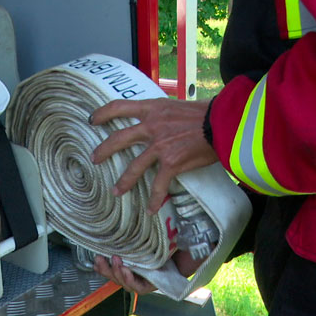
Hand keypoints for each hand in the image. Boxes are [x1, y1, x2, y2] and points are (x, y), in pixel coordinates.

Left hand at [90, 98, 217, 213]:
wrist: (223, 123)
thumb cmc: (206, 113)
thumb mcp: (177, 106)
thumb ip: (163, 114)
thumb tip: (160, 120)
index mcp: (153, 109)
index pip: (119, 107)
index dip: (102, 113)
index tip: (92, 120)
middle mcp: (152, 126)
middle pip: (119, 139)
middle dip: (103, 151)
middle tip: (94, 159)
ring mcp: (160, 146)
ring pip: (134, 167)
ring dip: (123, 182)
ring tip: (116, 191)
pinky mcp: (171, 163)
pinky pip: (158, 185)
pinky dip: (154, 200)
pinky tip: (151, 210)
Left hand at [93, 250, 209, 294]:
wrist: (187, 239)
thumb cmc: (191, 247)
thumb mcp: (196, 252)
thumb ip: (199, 255)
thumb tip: (207, 251)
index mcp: (159, 279)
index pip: (142, 287)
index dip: (132, 280)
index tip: (126, 268)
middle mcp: (146, 277)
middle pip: (127, 283)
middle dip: (117, 274)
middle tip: (113, 260)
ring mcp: (137, 269)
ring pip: (118, 276)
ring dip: (107, 270)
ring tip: (99, 259)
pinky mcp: (130, 259)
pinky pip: (115, 267)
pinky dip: (105, 265)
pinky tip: (97, 260)